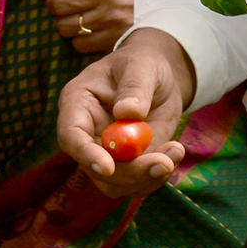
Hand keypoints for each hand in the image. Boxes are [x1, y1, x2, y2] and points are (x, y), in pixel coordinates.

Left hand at [35, 0, 156, 55]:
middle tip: (75, 10)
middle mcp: (109, 14)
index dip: (54, 1)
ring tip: (90, 21)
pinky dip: (91, 43)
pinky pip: (93, 50)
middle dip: (63, 17)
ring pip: (76, 42)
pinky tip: (101, 32)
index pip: (59, 2)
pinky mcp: (123, 46)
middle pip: (63, 25)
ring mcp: (117, 33)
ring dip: (76, 33)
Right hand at [59, 28, 195, 192]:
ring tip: (175, 151)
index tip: (108, 168)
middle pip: (93, 168)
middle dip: (130, 172)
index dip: (86, 154)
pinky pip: (137, 182)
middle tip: (164, 163)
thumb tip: (127, 112)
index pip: (71, 135)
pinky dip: (157, 175)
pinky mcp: (128, 163)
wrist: (159, 79)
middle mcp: (86, 134)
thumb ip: (134, 87)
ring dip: (147, 177)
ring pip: (115, 183)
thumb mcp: (141, 65)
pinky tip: (175, 151)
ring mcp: (106, 152)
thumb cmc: (143, 64)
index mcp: (78, 104)